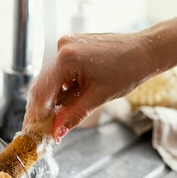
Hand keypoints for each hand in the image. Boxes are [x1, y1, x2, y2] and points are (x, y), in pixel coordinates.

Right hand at [23, 32, 156, 140]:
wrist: (144, 51)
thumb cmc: (127, 70)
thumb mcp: (97, 98)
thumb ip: (72, 116)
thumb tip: (55, 133)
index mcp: (66, 59)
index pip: (42, 92)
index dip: (36, 114)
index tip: (32, 130)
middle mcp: (61, 47)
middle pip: (42, 84)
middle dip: (42, 108)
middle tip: (41, 128)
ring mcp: (65, 44)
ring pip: (49, 78)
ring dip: (51, 98)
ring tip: (55, 118)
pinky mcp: (71, 45)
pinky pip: (58, 70)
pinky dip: (59, 87)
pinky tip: (65, 100)